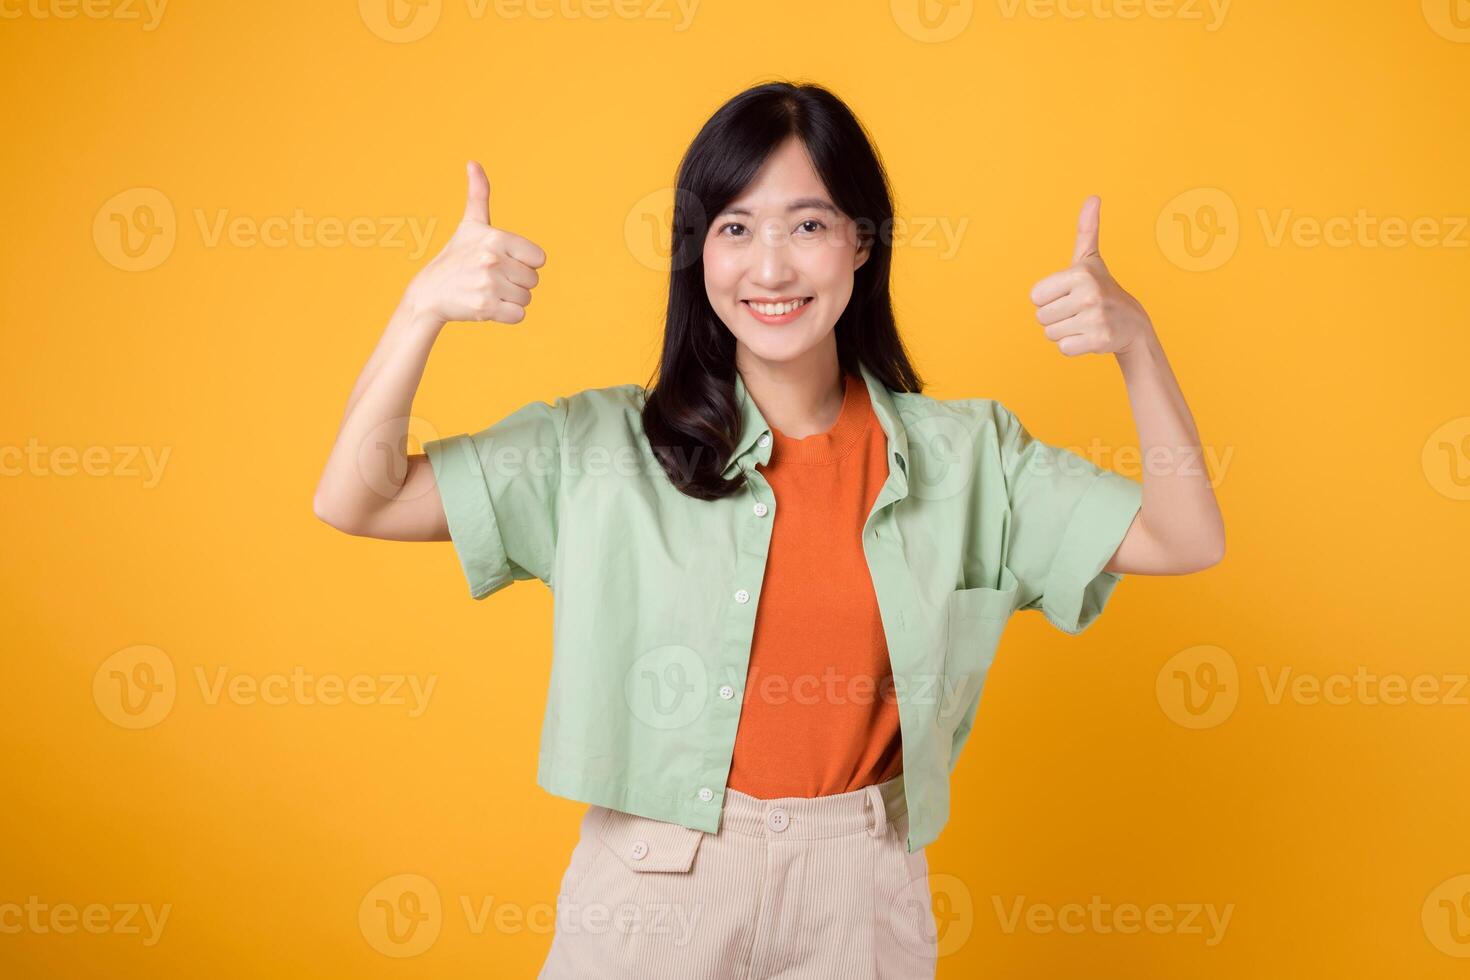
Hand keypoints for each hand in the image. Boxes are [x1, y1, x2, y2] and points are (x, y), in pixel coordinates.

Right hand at [406, 161, 547, 324]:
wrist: (429, 292)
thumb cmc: (455, 257)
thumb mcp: (470, 224)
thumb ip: (478, 194)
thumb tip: (473, 163)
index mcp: (496, 237)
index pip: (539, 258)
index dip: (524, 263)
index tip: (503, 261)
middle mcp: (492, 259)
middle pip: (533, 280)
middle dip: (517, 283)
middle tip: (491, 279)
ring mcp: (489, 284)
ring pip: (527, 299)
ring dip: (511, 299)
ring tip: (488, 291)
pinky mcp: (486, 308)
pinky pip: (518, 316)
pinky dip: (507, 315)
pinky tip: (488, 306)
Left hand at [1028, 195, 1151, 356]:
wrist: (1132, 323)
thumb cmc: (1103, 288)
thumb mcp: (1091, 259)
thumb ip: (1086, 229)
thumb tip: (1093, 197)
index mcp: (1079, 274)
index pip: (1035, 297)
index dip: (1049, 299)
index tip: (1069, 295)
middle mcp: (1088, 294)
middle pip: (1041, 317)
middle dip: (1056, 318)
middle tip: (1078, 311)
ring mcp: (1095, 318)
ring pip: (1051, 334)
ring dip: (1064, 332)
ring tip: (1084, 322)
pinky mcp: (1099, 339)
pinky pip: (1064, 349)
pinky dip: (1074, 346)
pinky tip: (1090, 336)